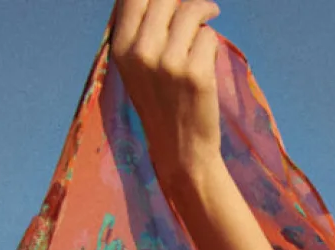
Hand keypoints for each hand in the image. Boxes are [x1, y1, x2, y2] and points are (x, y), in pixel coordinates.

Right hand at [111, 0, 223, 192]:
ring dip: (203, 12)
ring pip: (190, 11)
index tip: (171, 0)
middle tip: (195, 9)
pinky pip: (209, 36)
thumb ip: (139, 30)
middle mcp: (142, 53)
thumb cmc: (160, 104)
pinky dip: (212, 41)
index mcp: (122, 48)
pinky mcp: (197, 74)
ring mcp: (170, 64)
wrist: (181, 150)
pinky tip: (208, 55)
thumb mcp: (135, 67)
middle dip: (182, 1)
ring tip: (209, 15)